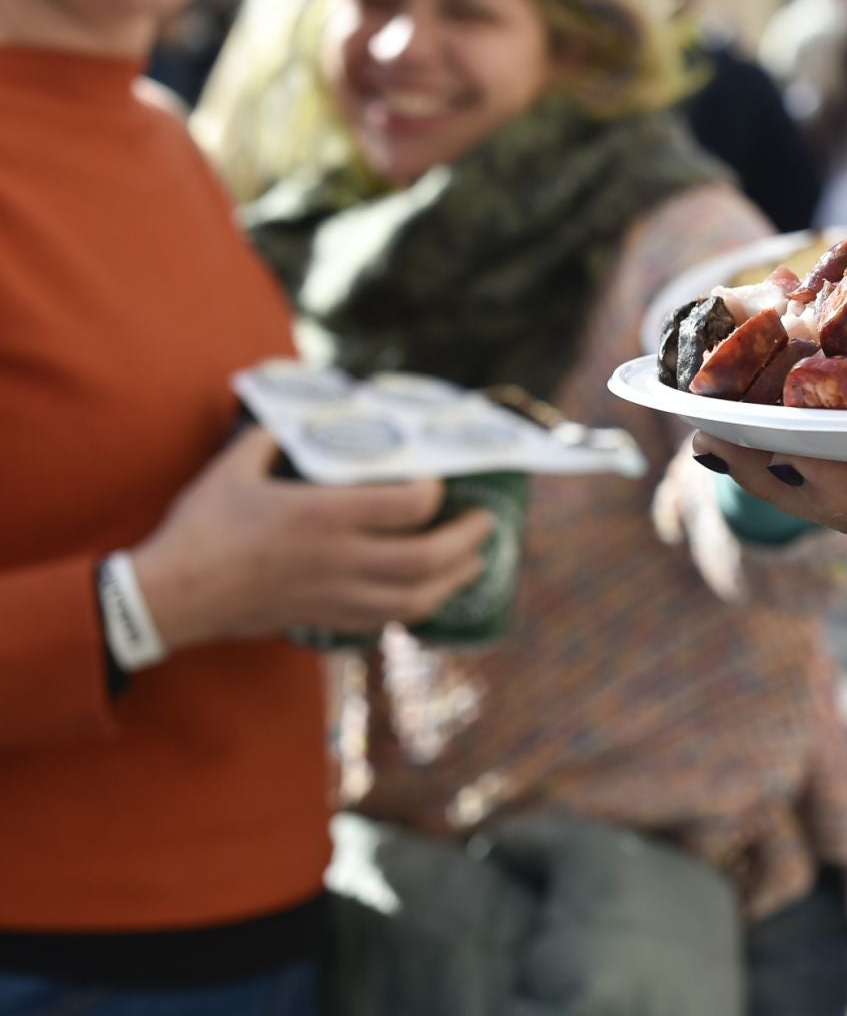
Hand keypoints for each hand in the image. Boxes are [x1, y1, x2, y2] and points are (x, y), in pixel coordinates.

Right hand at [130, 428, 494, 650]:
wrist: (169, 597)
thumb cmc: (200, 529)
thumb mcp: (234, 468)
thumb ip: (271, 438)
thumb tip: (294, 416)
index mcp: (323, 515)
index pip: (411, 506)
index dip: (438, 494)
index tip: (442, 482)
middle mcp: (339, 559)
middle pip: (429, 558)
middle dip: (470, 540)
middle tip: (487, 523)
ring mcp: (334, 595)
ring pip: (416, 598)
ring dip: (455, 580)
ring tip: (474, 562)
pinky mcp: (323, 620)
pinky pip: (386, 620)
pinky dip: (417, 608)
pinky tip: (428, 594)